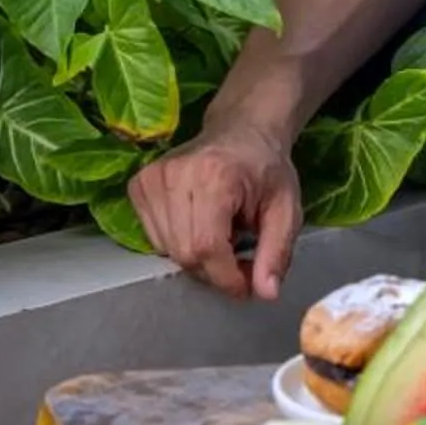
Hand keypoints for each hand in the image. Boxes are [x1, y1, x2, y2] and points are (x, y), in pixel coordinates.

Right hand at [127, 118, 302, 300]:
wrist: (242, 131)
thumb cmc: (267, 170)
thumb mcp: (287, 210)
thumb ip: (277, 252)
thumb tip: (266, 293)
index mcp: (214, 176)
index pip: (207, 246)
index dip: (226, 277)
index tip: (246, 285)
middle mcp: (175, 175)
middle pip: (185, 253)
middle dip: (215, 271)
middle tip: (240, 261)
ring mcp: (151, 179)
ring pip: (167, 250)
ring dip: (197, 258)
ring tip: (223, 238)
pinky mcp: (138, 185)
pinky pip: (154, 238)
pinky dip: (179, 243)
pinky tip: (200, 225)